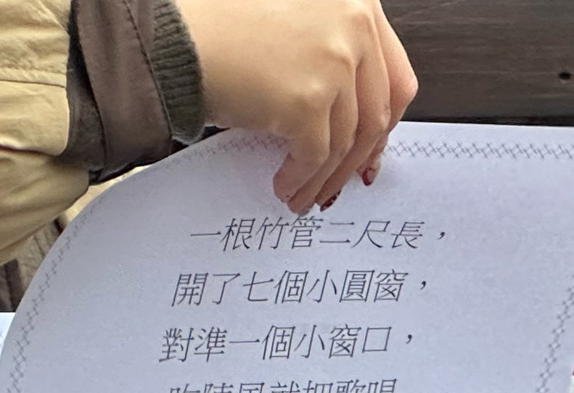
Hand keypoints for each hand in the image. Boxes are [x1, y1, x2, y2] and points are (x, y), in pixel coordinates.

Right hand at [174, 0, 416, 213]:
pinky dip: (302, 178)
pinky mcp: (308, 99)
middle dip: (357, 159)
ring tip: (306, 193)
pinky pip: (316, 156)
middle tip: (344, 180)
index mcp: (359, 3)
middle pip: (376, 114)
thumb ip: (340, 59)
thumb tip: (361, 125)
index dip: (386, 123)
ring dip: (326, 177)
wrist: (176, 41)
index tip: (373, 148)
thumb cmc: (224, 31)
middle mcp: (354, 25)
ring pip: (347, 141)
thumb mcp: (303, 27)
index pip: (397, 77)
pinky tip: (287, 186)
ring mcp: (334, 61)